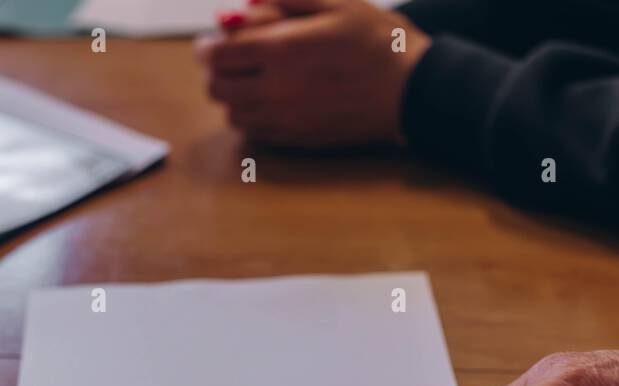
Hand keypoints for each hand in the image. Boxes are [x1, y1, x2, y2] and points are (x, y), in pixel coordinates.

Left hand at [197, 0, 430, 147]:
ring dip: (232, 97)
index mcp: (281, 51)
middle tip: (228, 59)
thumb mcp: (335, 1)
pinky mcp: (298, 139)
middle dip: (216, 71)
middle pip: (217, 89)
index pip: (218, 56)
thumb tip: (241, 4)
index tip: (211, 41)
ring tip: (249, 80)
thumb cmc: (378, 40)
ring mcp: (287, 120)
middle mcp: (277, 91)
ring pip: (233, 115)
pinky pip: (256, 133)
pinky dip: (251, 117)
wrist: (411, 89)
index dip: (207, 47)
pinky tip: (269, 101)